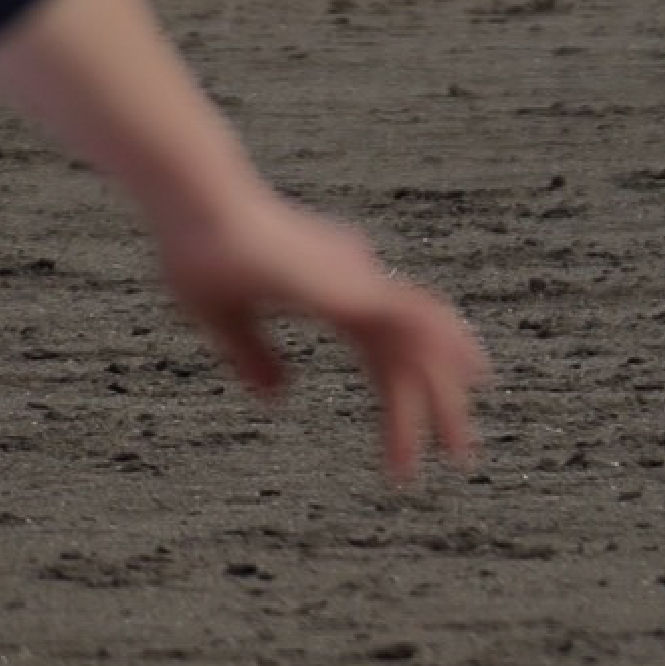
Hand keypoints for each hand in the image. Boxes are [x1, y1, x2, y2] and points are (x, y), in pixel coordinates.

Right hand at [146, 186, 489, 482]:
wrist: (195, 208)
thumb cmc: (199, 253)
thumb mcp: (223, 319)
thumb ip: (251, 356)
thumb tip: (278, 397)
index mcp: (328, 295)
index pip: (378, 359)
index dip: (395, 404)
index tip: (403, 452)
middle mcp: (356, 286)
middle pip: (411, 359)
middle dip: (435, 411)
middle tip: (459, 457)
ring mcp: (360, 281)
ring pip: (421, 347)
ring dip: (444, 401)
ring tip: (461, 451)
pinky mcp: (356, 283)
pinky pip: (418, 317)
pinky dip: (446, 348)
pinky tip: (469, 378)